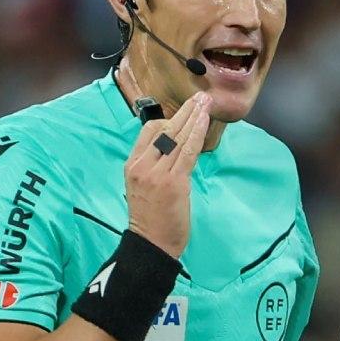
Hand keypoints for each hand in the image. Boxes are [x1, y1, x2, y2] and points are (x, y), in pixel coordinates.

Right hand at [124, 92, 209, 255]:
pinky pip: (188, 151)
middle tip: (200, 96)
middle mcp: (143, 165)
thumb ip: (154, 166)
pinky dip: (197, 133)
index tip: (184, 111)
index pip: (149, 131)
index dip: (168, 118)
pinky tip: (205, 121)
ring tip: (206, 102)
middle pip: (165, 129)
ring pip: (178, 137)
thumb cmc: (151, 218)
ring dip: (195, 117)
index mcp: (133, 165)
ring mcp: (158, 173)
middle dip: (185, 111)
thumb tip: (173, 147)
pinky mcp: (174, 182)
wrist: (151, 244)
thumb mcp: (142, 187)